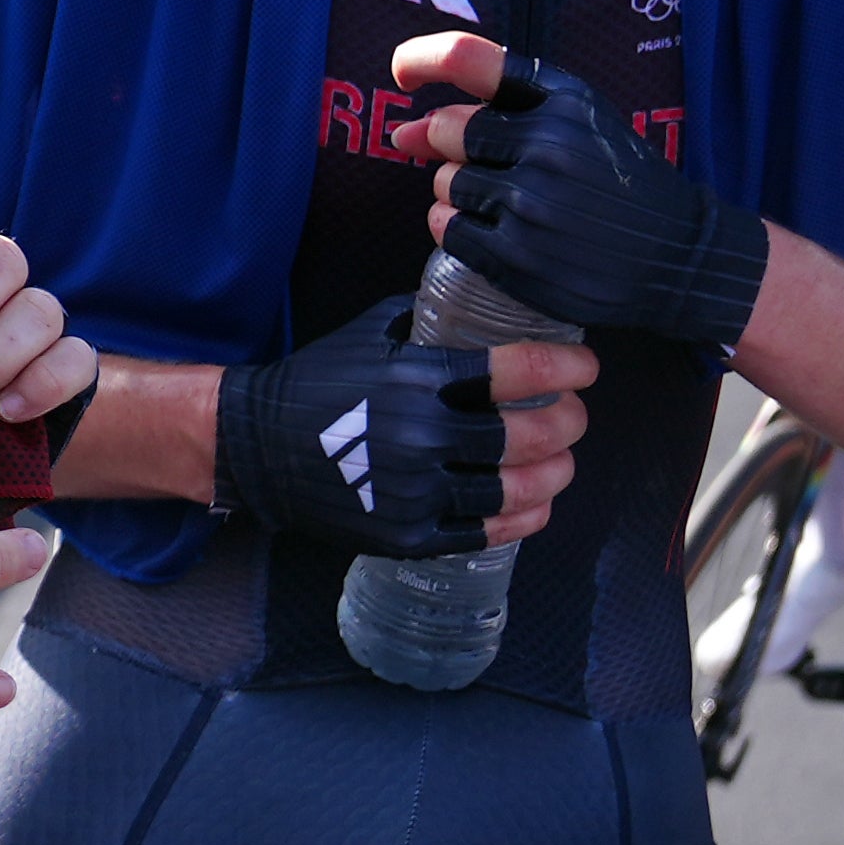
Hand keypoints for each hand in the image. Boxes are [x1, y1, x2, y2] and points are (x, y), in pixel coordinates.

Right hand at [212, 294, 591, 556]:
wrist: (257, 447)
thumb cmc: (319, 382)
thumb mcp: (371, 333)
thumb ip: (431, 322)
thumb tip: (485, 309)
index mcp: (417, 378)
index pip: (514, 371)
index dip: (564, 369)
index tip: (586, 368)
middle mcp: (422, 434)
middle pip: (528, 435)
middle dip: (567, 422)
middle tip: (575, 416)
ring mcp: (416, 491)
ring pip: (515, 488)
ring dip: (555, 472)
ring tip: (563, 462)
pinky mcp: (409, 534)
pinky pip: (485, 531)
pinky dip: (523, 518)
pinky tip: (537, 504)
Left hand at [399, 37, 776, 349]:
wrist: (677, 257)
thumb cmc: (620, 183)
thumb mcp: (584, 121)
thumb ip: (501, 110)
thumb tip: (407, 131)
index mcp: (564, 100)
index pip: (468, 59)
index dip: (422, 58)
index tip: (402, 74)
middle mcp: (547, 145)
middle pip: (447, 131)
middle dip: (453, 149)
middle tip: (493, 169)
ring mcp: (530, 203)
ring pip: (446, 185)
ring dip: (461, 194)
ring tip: (512, 205)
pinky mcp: (518, 257)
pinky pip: (449, 230)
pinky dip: (459, 230)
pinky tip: (497, 232)